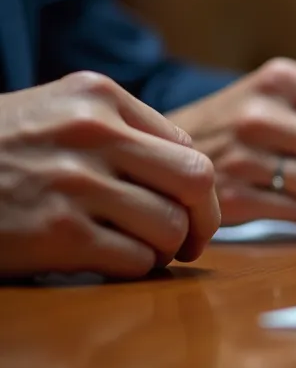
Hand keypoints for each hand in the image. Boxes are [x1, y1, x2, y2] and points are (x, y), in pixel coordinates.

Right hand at [0, 72, 219, 277]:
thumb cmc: (0, 152)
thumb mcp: (56, 113)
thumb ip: (122, 131)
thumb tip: (194, 177)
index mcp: (97, 97)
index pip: (187, 146)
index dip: (198, 188)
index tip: (189, 209)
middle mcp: (91, 133)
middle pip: (196, 182)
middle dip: (203, 220)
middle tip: (189, 241)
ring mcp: (74, 183)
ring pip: (170, 226)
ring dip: (165, 250)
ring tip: (140, 251)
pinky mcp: (57, 234)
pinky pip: (135, 260)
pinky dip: (134, 269)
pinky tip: (108, 263)